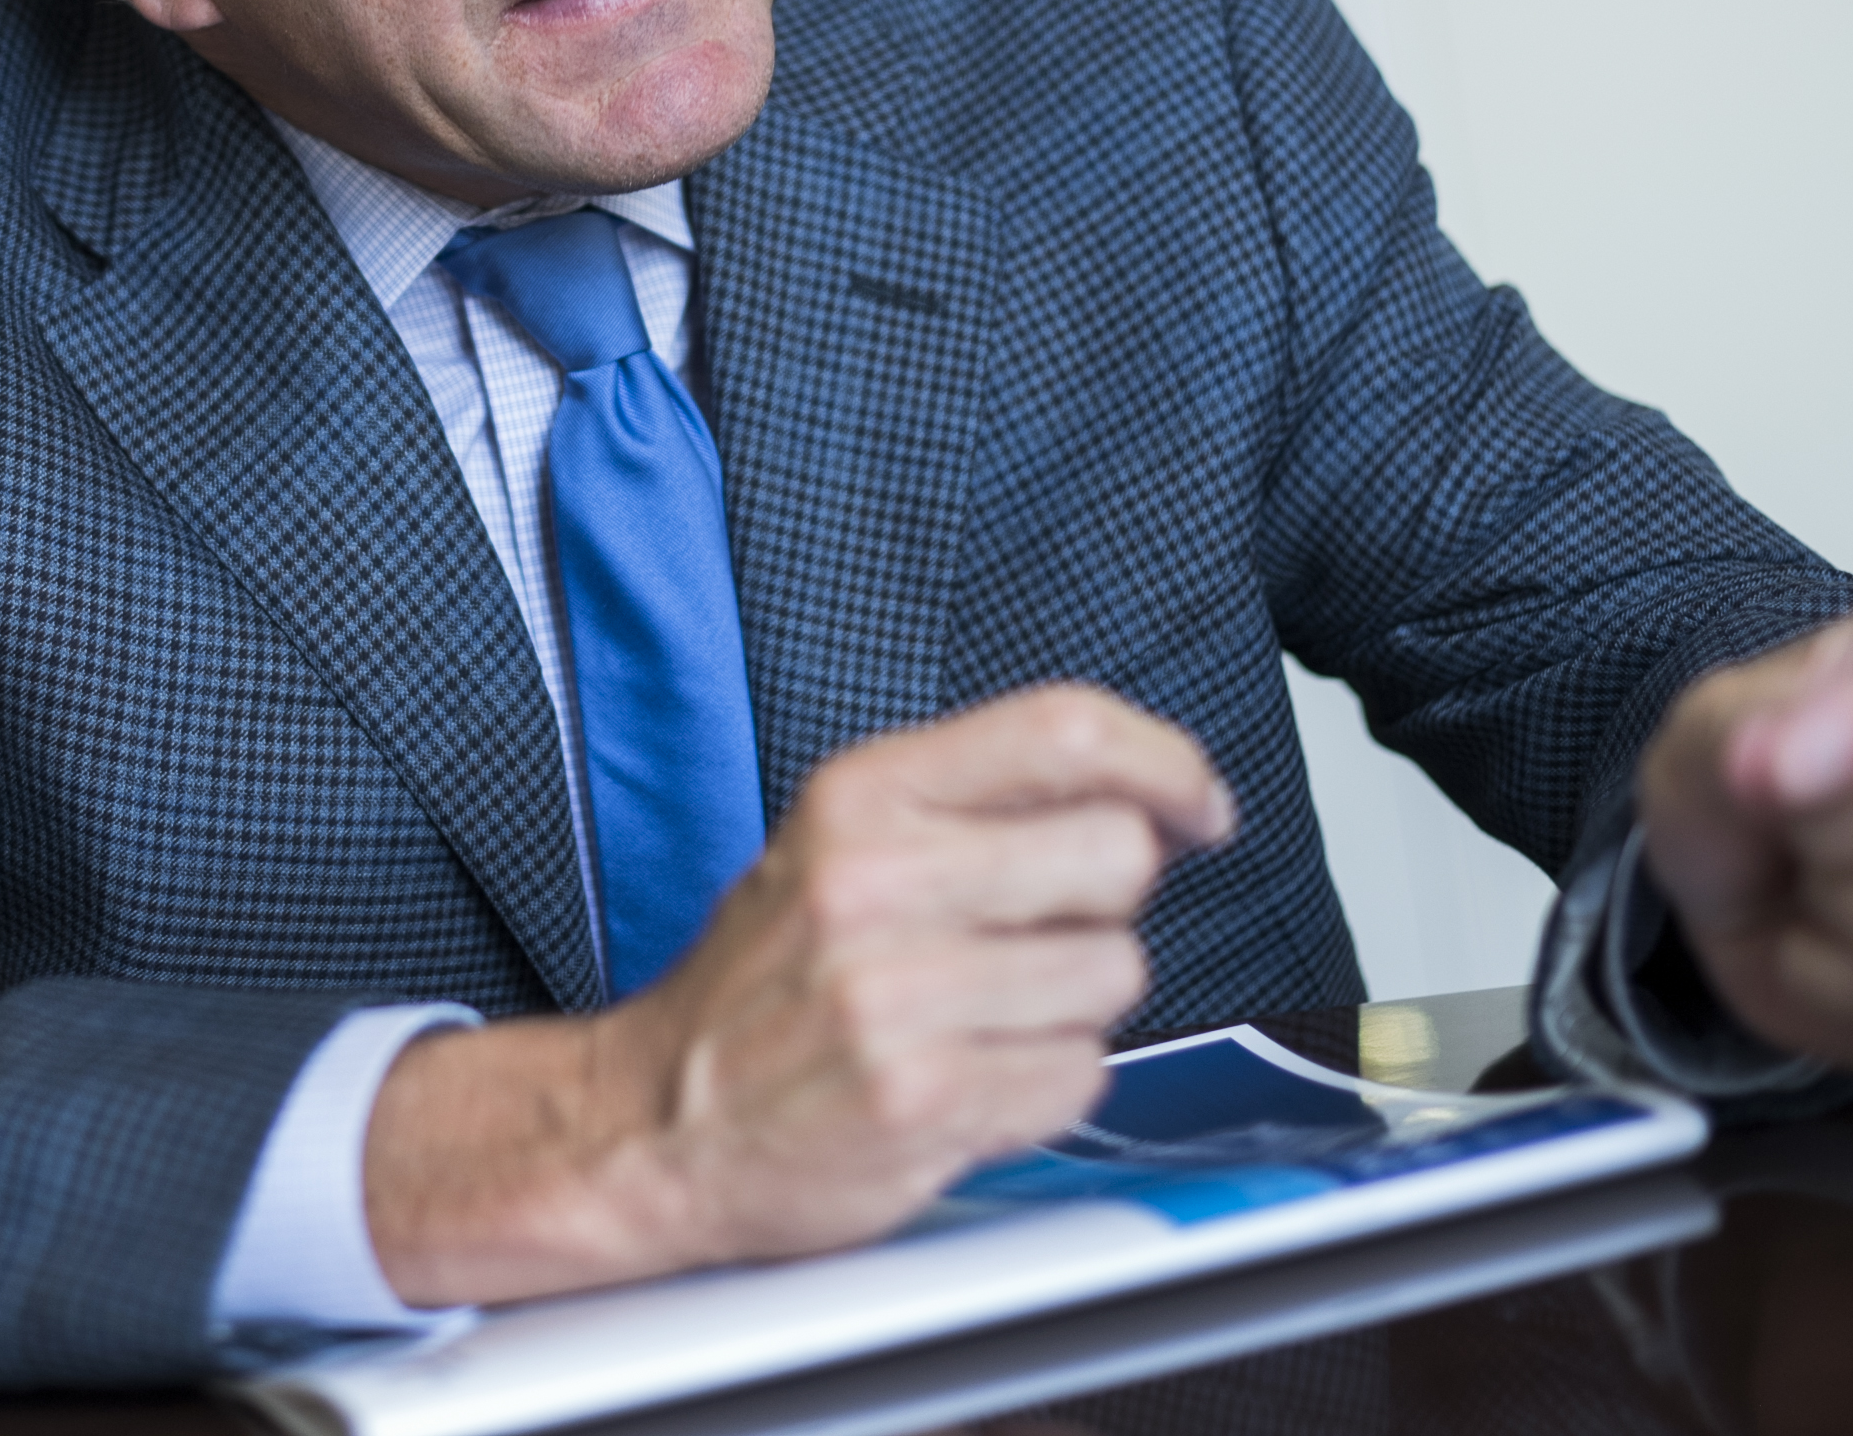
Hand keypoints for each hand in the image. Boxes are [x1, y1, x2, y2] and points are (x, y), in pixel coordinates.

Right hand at [364, 683, 1235, 1304]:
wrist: (655, 1122)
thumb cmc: (764, 985)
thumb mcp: (841, 844)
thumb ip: (977, 805)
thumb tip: (1146, 796)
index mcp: (861, 796)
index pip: (1065, 731)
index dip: (1167, 763)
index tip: (1197, 805)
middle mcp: (875, 881)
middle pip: (1116, 854)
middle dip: (1104, 905)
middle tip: (1035, 936)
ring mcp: (897, 993)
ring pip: (1112, 974)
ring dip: (1072, 1007)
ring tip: (979, 1018)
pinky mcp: (923, 1096)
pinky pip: (1079, 1074)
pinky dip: (1045, 1086)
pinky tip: (970, 1078)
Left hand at [1640, 597, 1852, 1075]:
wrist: (1738, 878)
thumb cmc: (1745, 778)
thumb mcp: (1708, 724)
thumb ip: (1742, 726)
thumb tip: (1774, 763)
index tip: (1772, 771)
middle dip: (1837, 830)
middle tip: (1790, 821)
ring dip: (1838, 907)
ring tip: (1814, 875)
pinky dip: (1842, 983)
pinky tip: (1828, 942)